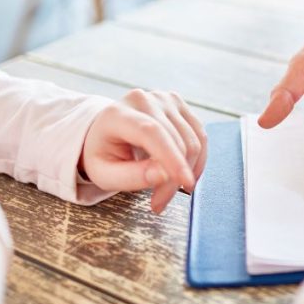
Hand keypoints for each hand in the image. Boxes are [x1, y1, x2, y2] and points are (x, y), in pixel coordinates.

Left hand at [80, 90, 206, 212]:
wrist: (105, 131)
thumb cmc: (103, 155)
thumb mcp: (104, 174)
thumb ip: (131, 176)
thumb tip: (163, 175)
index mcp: (118, 114)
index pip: (152, 132)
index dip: (172, 158)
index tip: (186, 183)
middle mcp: (144, 100)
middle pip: (176, 141)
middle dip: (174, 179)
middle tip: (159, 204)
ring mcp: (164, 99)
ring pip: (193, 140)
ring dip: (186, 172)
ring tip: (165, 191)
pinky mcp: (180, 104)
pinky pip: (200, 136)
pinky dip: (196, 161)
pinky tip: (182, 175)